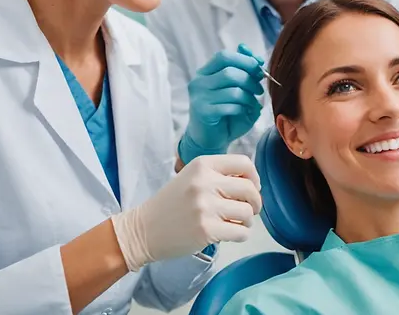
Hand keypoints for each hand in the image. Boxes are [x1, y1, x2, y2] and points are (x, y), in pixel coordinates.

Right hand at [111, 154, 262, 271]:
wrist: (143, 230)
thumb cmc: (170, 204)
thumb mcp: (191, 177)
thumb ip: (218, 175)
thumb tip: (253, 183)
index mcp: (202, 165)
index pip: (244, 163)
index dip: (254, 177)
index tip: (252, 188)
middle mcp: (204, 182)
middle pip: (249, 189)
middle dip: (255, 202)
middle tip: (250, 210)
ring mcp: (205, 207)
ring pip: (248, 212)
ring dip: (247, 221)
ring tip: (235, 223)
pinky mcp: (206, 230)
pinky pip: (241, 232)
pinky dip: (240, 235)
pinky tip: (229, 233)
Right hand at [179, 44, 264, 163]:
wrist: (209, 140)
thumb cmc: (226, 113)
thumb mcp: (237, 89)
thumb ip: (244, 71)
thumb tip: (252, 53)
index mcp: (205, 72)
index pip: (224, 56)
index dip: (245, 60)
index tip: (259, 68)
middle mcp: (199, 82)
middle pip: (230, 72)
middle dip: (250, 80)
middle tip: (259, 90)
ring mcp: (199, 97)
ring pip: (233, 90)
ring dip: (249, 97)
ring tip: (253, 104)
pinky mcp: (203, 112)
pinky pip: (230, 106)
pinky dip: (242, 108)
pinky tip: (244, 112)